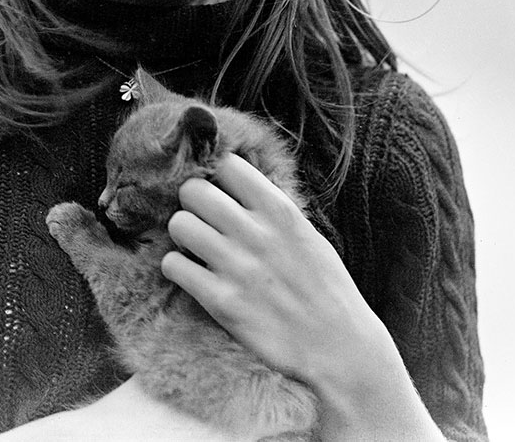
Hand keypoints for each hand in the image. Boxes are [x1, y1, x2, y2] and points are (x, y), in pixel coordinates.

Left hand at [160, 154, 444, 440]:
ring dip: (183, 235)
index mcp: (281, 212)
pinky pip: (173, 265)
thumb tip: (238, 180)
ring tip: (196, 248)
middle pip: (193, 190)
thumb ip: (273, 208)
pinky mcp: (221, 302)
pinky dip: (177, 268)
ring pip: (178, 223)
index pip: (227, 164)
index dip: (217, 176)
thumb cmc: (325, 289)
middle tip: (203, 220)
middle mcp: (257, 233)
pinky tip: (193, 275)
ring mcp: (237, 267)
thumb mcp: (308, 235)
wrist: (341, 350)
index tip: (221, 191)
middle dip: (193, 203)